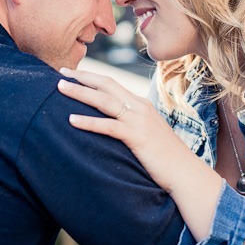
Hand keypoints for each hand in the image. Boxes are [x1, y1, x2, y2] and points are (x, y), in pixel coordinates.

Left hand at [57, 67, 223, 240]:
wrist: (185, 173)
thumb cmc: (164, 158)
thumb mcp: (146, 135)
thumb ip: (131, 126)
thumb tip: (111, 127)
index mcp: (141, 104)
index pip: (112, 84)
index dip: (91, 77)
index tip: (72, 74)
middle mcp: (139, 107)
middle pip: (106, 84)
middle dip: (82, 77)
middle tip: (60, 71)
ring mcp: (139, 120)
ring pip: (104, 101)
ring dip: (80, 93)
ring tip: (59, 87)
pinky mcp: (137, 136)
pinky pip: (108, 126)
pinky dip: (88, 122)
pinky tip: (71, 120)